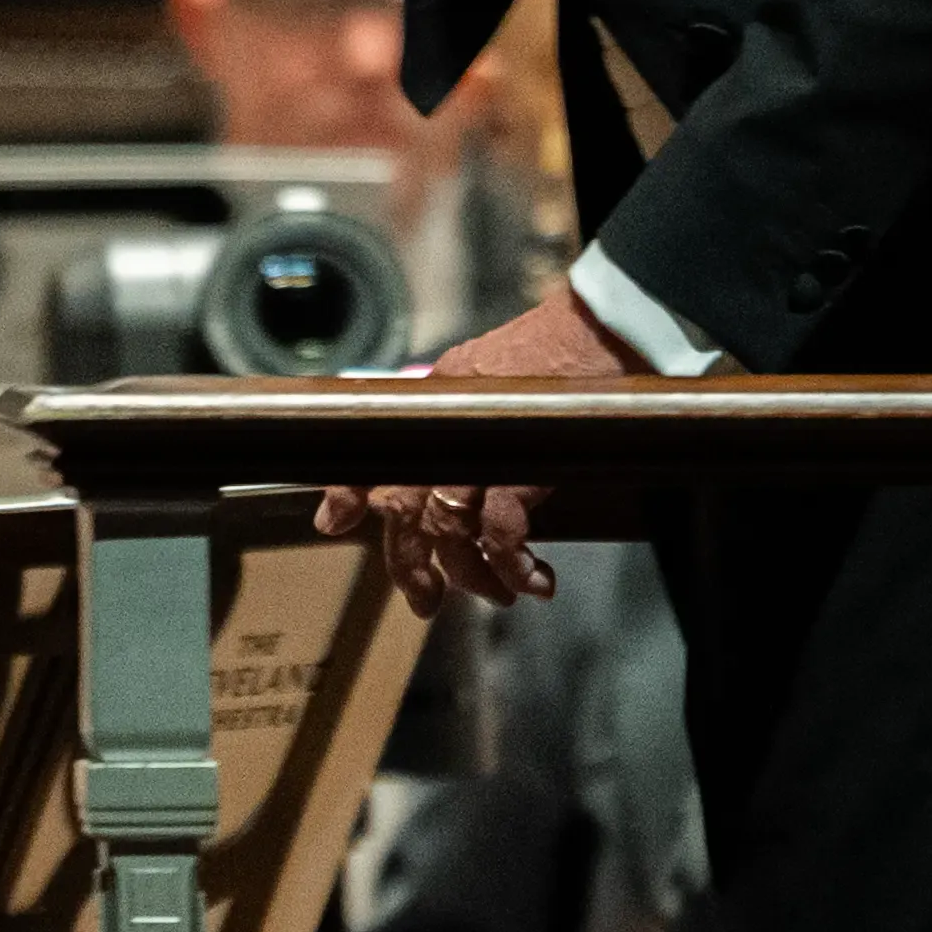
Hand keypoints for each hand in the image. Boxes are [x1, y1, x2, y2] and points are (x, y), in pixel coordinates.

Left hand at [317, 275, 640, 617]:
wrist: (600, 330)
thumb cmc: (554, 350)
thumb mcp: (482, 368)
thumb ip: (452, 408)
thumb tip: (430, 443)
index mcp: (435, 401)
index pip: (374, 447)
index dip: (346, 491)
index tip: (331, 525)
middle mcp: (445, 428)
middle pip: (405, 509)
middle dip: (409, 563)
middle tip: (424, 601)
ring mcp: (479, 450)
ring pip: (449, 531)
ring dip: (473, 575)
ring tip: (500, 595)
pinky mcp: (518, 469)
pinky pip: (501, 535)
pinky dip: (513, 565)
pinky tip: (534, 580)